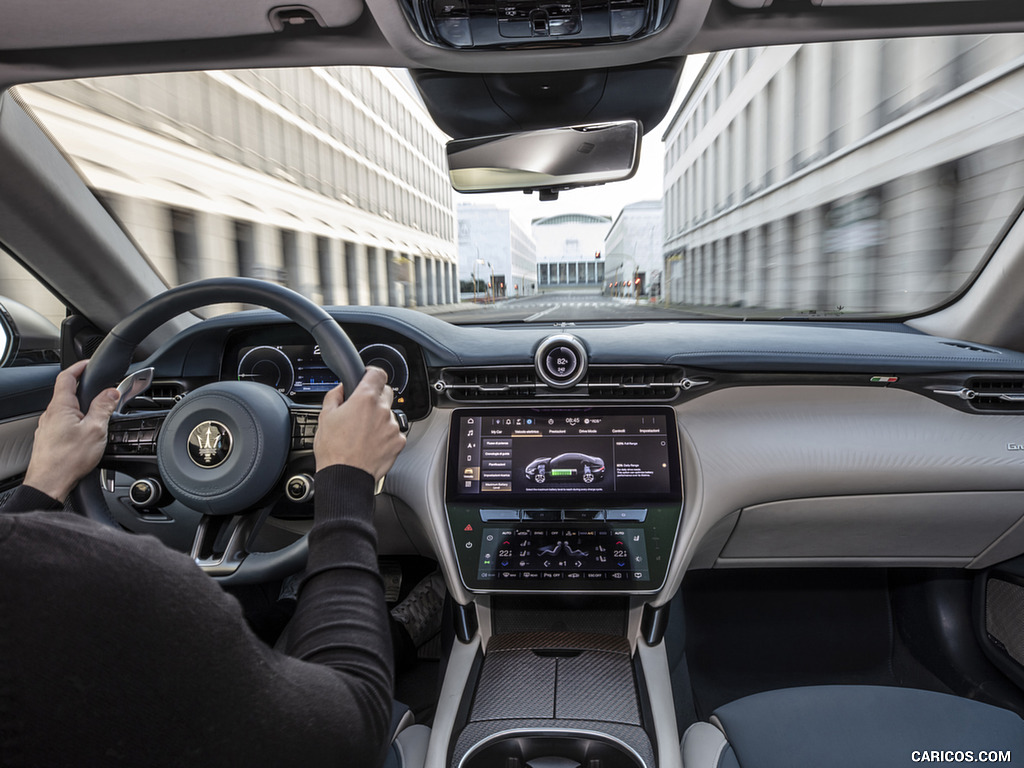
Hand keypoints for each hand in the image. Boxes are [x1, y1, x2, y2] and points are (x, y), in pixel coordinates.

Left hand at [23, 359, 119, 502]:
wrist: (49, 483)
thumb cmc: (68, 459)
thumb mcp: (95, 430)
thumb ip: (104, 407)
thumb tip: (112, 392)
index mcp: (61, 407)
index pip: (67, 377)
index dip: (79, 367)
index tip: (89, 364)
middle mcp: (50, 414)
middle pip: (67, 393)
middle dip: (85, 390)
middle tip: (102, 392)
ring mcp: (47, 428)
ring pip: (66, 410)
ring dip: (82, 408)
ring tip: (98, 416)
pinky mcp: (49, 440)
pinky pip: (64, 424)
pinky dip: (76, 422)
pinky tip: (86, 434)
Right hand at [314, 367, 405, 480]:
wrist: (345, 477)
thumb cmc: (333, 450)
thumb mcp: (325, 417)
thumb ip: (334, 396)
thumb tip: (341, 388)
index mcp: (365, 399)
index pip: (378, 374)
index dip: (371, 374)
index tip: (367, 378)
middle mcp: (383, 410)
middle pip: (386, 393)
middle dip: (375, 397)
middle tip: (361, 410)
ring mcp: (393, 427)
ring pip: (389, 414)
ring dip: (379, 419)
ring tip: (363, 433)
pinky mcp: (399, 442)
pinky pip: (394, 432)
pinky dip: (385, 436)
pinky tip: (371, 444)